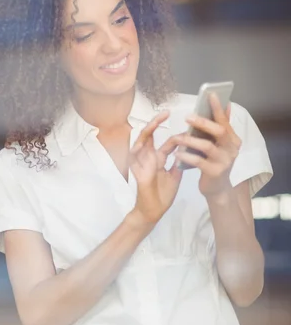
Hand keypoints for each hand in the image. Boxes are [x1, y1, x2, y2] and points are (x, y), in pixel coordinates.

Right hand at [129, 110, 182, 225]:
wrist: (153, 212)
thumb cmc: (162, 195)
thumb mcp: (175, 176)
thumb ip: (179, 163)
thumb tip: (189, 150)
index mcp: (158, 159)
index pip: (166, 142)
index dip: (176, 134)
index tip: (188, 127)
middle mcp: (148, 159)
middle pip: (149, 137)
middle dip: (155, 124)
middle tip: (165, 113)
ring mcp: (141, 165)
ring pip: (139, 144)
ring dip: (146, 133)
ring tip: (154, 122)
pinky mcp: (137, 173)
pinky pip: (134, 160)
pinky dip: (137, 151)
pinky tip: (141, 144)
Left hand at [174, 93, 240, 198]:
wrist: (218, 189)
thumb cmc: (216, 163)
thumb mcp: (221, 145)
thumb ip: (222, 127)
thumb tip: (227, 105)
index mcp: (233, 140)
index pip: (225, 121)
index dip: (218, 108)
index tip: (211, 94)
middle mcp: (232, 149)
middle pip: (219, 131)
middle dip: (203, 122)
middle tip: (187, 116)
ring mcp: (224, 161)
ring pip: (207, 146)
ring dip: (190, 140)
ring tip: (178, 137)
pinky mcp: (214, 172)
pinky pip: (198, 161)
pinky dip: (187, 156)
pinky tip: (177, 153)